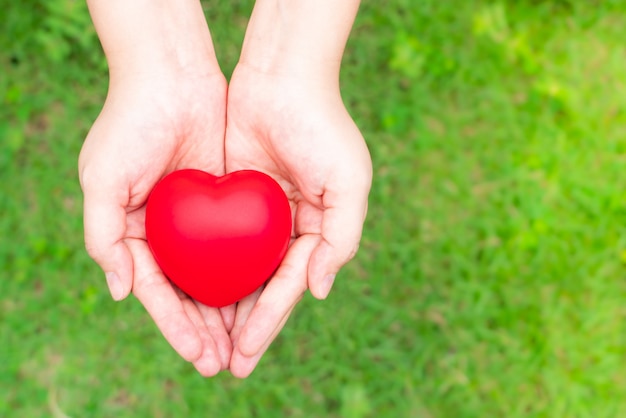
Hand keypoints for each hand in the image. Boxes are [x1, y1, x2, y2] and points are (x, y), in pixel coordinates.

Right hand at [78, 70, 233, 375]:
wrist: (171, 76)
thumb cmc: (131, 124)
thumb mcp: (102, 179)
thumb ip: (103, 236)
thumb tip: (120, 292)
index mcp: (134, 234)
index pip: (159, 293)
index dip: (178, 327)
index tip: (201, 356)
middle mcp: (168, 232)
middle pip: (189, 292)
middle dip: (207, 330)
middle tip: (228, 364)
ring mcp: (198, 218)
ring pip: (217, 274)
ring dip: (230, 309)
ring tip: (247, 344)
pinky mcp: (227, 199)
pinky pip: (239, 243)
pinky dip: (247, 270)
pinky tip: (263, 295)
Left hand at [224, 64, 371, 376]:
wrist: (282, 78)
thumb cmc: (322, 128)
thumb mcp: (350, 183)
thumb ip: (342, 238)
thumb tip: (318, 290)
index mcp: (317, 231)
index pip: (288, 287)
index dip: (268, 322)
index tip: (245, 354)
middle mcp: (287, 229)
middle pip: (262, 288)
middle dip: (245, 328)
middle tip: (224, 367)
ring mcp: (257, 215)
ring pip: (237, 271)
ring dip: (223, 308)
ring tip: (204, 345)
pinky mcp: (230, 196)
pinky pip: (216, 240)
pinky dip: (206, 268)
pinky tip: (190, 294)